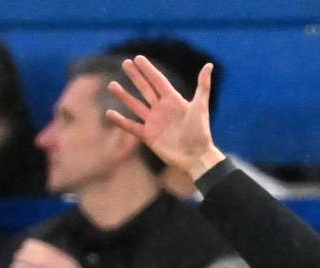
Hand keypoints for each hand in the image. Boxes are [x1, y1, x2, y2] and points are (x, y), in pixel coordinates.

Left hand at [9, 239, 89, 267]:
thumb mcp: (67, 260)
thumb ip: (49, 253)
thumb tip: (35, 250)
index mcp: (48, 255)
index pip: (28, 245)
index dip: (31, 250)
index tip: (35, 256)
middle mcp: (37, 264)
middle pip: (20, 255)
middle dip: (25, 260)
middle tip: (32, 266)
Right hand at [106, 56, 225, 179]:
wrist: (196, 157)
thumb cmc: (200, 132)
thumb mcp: (200, 107)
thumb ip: (203, 86)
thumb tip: (209, 65)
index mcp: (174, 101)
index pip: (158, 81)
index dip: (148, 70)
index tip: (138, 58)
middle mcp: (163, 110)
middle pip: (146, 89)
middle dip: (136, 77)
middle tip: (125, 63)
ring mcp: (155, 122)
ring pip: (136, 105)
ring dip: (124, 96)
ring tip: (112, 85)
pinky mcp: (149, 136)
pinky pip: (132, 127)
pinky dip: (121, 121)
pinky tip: (109, 113)